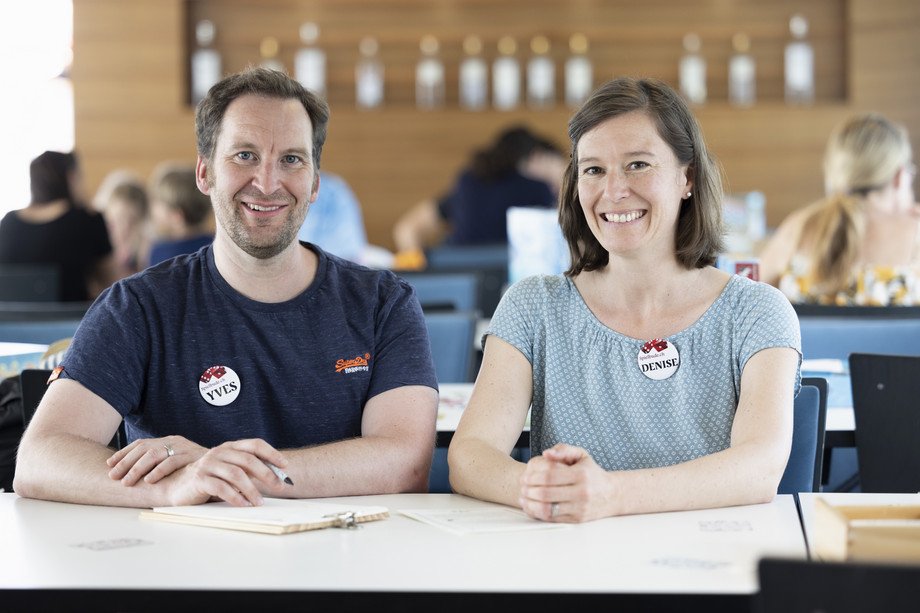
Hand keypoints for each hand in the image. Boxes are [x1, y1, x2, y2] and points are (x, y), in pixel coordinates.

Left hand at [107, 436, 206, 485]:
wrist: (226, 464)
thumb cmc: (198, 468)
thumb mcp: (177, 461)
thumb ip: (160, 463)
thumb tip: (132, 472)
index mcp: (168, 440)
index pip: (141, 444)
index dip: (123, 453)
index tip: (108, 464)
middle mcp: (174, 440)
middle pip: (144, 448)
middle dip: (125, 463)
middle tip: (113, 476)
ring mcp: (183, 446)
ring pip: (154, 454)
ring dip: (137, 469)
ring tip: (126, 482)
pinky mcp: (192, 455)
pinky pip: (172, 461)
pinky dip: (158, 471)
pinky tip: (148, 481)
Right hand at [160, 438, 289, 506]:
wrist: (178, 486)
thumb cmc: (210, 479)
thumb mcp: (231, 471)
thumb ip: (249, 471)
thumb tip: (277, 478)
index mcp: (230, 447)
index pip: (255, 444)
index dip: (271, 453)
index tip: (285, 465)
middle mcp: (220, 452)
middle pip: (248, 460)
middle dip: (267, 473)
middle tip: (279, 486)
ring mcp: (208, 464)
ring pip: (236, 474)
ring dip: (251, 489)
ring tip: (259, 502)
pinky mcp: (199, 479)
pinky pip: (221, 487)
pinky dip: (235, 497)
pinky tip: (243, 505)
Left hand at [518, 443, 610, 522]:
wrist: (612, 494)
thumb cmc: (592, 473)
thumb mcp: (581, 455)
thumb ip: (563, 450)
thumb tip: (546, 453)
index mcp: (581, 475)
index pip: (550, 476)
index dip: (533, 477)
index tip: (525, 476)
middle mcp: (581, 493)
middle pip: (546, 493)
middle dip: (529, 490)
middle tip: (521, 487)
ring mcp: (580, 508)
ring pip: (548, 509)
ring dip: (530, 504)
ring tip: (523, 498)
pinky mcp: (577, 519)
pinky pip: (552, 518)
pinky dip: (538, 513)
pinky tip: (531, 507)